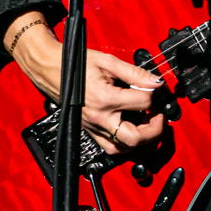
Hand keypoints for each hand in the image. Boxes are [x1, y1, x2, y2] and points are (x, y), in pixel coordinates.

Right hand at [4, 13, 168, 155]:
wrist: (51, 70)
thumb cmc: (76, 64)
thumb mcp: (108, 62)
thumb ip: (134, 73)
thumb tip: (155, 81)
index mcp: (105, 98)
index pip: (143, 102)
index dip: (154, 93)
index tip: (155, 87)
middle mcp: (99, 118)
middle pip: (134, 138)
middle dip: (154, 130)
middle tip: (159, 117)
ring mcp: (93, 127)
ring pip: (122, 148)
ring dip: (140, 139)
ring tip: (147, 124)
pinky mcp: (90, 131)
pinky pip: (110, 147)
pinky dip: (124, 143)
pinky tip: (131, 129)